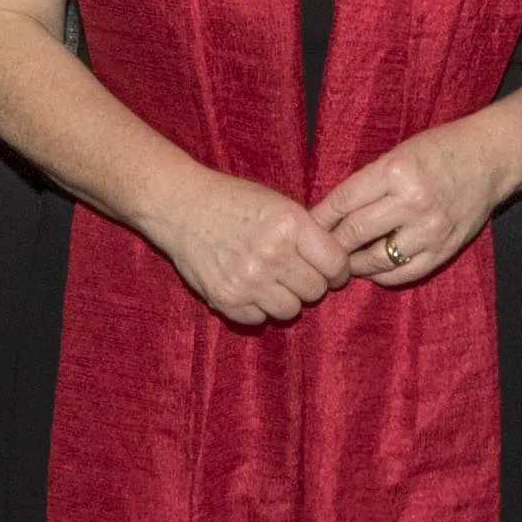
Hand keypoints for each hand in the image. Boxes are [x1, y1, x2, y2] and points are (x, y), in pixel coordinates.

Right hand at [150, 177, 348, 327]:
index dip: (337, 270)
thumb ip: (309, 234)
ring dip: (285, 298)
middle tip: (294, 272)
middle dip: (309, 283)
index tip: (330, 270)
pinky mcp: (226, 299)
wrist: (182, 207)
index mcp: (291, 225)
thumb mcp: (279, 204)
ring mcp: (248, 280)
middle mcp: (272, 255)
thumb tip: (339, 265)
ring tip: (270, 279)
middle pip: (315, 291)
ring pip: (290, 310)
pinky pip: (259, 319)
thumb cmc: (233, 202)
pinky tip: (248, 286)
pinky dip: (257, 308)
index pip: (336, 265)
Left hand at [309, 124, 503, 288]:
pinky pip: (404, 272)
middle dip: (330, 245)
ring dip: (354, 264)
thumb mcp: (398, 153)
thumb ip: (368, 183)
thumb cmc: (440, 150)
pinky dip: (383, 275)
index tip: (305, 229)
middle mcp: (412, 202)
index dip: (319, 219)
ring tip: (342, 263)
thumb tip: (329, 214)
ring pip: (376, 259)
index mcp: (395, 172)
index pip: (343, 202)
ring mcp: (430, 229)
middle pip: (354, 234)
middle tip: (316, 252)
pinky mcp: (444, 249)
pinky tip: (373, 270)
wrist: (490, 159)